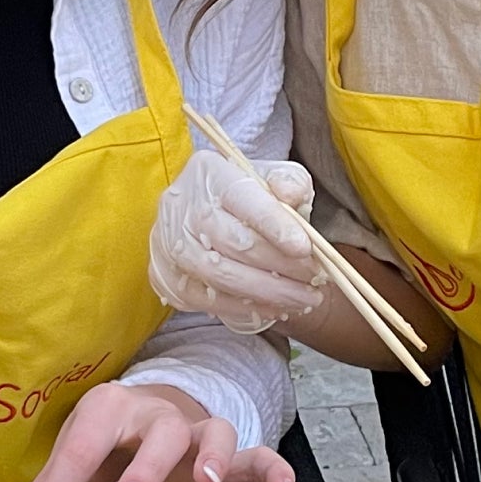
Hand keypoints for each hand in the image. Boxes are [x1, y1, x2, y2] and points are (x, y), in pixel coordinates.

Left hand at [6, 381, 294, 481]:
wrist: (159, 407)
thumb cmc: (113, 439)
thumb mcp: (79, 456)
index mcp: (108, 410)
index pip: (80, 451)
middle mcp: (155, 413)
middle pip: (156, 433)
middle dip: (144, 466)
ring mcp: (195, 430)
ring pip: (209, 433)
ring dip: (210, 456)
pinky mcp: (229, 452)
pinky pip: (257, 455)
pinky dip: (273, 468)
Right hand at [149, 150, 322, 334]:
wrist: (202, 216)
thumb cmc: (245, 198)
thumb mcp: (271, 178)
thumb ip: (289, 182)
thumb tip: (292, 196)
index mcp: (210, 174)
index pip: (242, 198)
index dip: (274, 224)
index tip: (304, 248)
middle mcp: (181, 207)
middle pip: (233, 241)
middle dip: (280, 266)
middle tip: (315, 280)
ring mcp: (169, 244)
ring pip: (220, 275)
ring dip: (267, 292)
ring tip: (304, 299)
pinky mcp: (165, 276)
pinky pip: (207, 299)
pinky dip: (245, 307)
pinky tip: (275, 308)